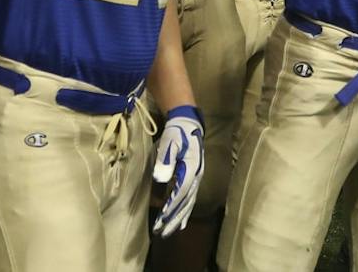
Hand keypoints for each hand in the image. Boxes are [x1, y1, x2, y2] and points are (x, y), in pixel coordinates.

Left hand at [151, 106, 203, 238]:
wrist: (188, 125)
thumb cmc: (177, 133)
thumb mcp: (169, 142)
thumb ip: (165, 160)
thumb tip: (160, 178)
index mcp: (191, 169)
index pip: (180, 193)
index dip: (170, 208)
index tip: (160, 221)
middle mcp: (196, 177)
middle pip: (185, 203)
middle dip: (173, 219)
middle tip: (162, 233)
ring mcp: (196, 179)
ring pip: (188, 204)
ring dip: (178, 219)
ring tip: (168, 232)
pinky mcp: (193, 180)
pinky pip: (189, 200)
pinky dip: (184, 213)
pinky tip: (179, 223)